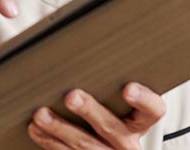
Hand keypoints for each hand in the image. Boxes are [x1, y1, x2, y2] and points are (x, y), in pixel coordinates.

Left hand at [27, 84, 165, 149]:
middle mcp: (126, 143)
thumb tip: (84, 49)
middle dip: (90, 111)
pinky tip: (36, 128)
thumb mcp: (116, 105)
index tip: (128, 88)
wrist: (102, 149)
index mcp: (138, 123)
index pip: (153, 111)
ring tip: (42, 114)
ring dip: (59, 128)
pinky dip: (48, 140)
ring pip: (84, 145)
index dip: (144, 100)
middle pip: (112, 128)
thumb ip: (107, 87)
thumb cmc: (107, 120)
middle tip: (72, 96)